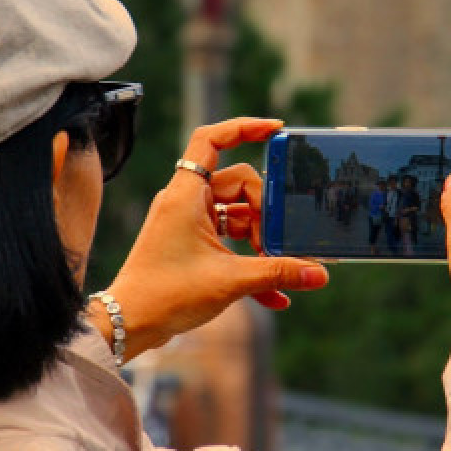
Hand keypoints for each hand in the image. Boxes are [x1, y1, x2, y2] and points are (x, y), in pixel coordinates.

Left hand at [93, 117, 328, 359]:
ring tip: (277, 270)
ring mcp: (187, 223)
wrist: (130, 324)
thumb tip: (320, 274)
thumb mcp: (230, 280)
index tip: (277, 130)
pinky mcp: (190, 246)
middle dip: (265, 213)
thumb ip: (277, 273)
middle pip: (238, 185)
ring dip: (260, 240)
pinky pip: (228, 242)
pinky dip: (248, 261)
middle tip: (275, 245)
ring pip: (237, 215)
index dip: (244, 127)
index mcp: (187, 194)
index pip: (211, 140)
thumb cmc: (166, 295)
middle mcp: (186, 202)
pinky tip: (275, 295)